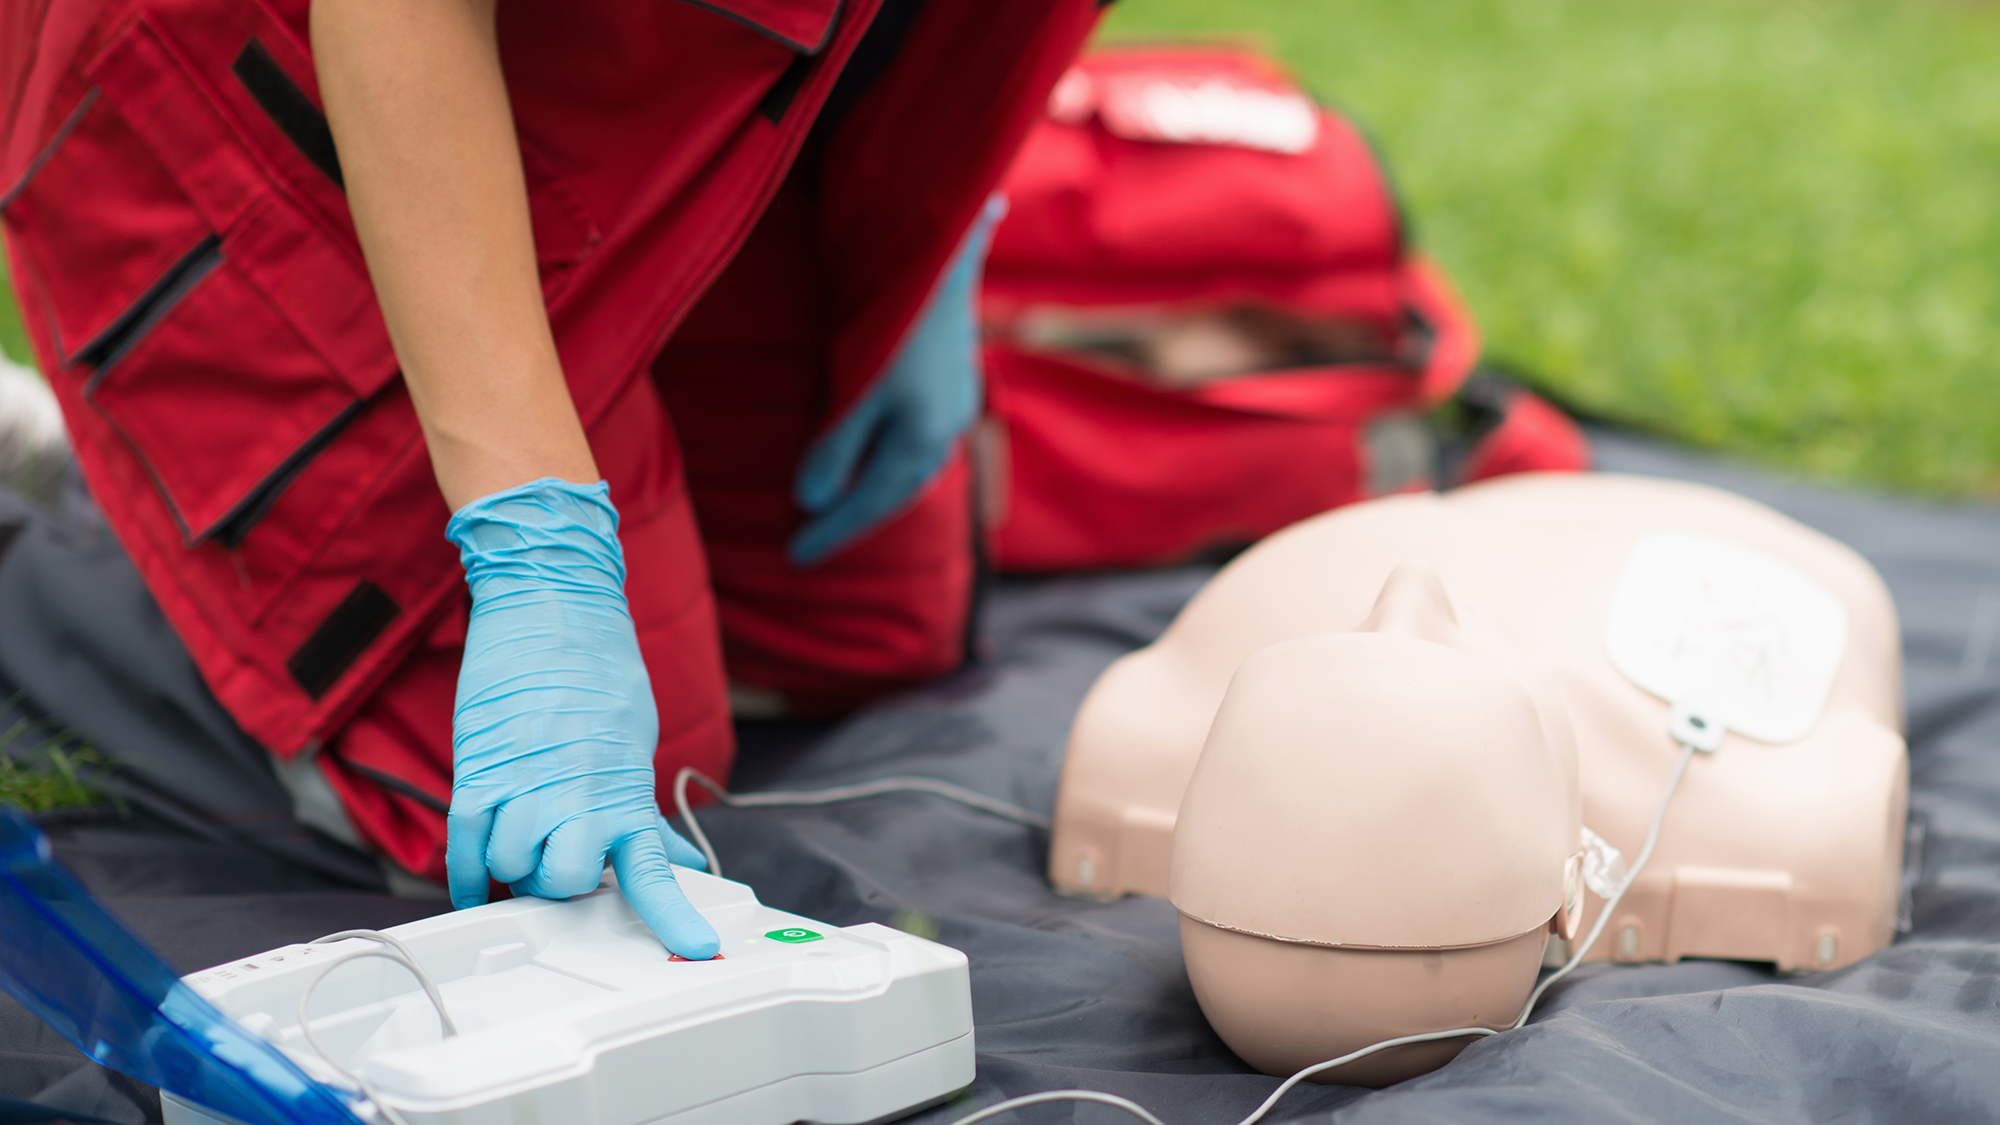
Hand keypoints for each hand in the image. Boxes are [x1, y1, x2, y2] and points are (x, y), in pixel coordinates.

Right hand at [443, 478, 719, 958]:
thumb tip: (683, 859)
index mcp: (623, 790)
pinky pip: (464, 843)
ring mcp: (523, 784)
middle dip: (559, 885)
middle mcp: (575, 794)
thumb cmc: (599, 672)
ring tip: (522, 840)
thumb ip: (643, 811)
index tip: (696, 949)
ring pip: (510, 867)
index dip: (674, 916)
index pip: (651, 871)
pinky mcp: (479, 769)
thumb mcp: (635, 744)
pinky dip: (465, 872)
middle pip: (563, 884)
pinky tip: (473, 881)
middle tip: (561, 862)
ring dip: (513, 867)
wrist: (553, 608)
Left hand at [790, 197, 1004, 565]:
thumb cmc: (894, 323)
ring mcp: (954, 404)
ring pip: (912, 467)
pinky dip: (893, 463)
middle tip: (813, 542)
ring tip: (844, 508)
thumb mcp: (856, 389)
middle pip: (897, 492)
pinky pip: (920, 443)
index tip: (795, 558)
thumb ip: (836, 447)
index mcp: (921, 440)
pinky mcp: (952, 380)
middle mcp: (945, 429)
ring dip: (878, 492)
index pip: (870, 502)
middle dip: (857, 519)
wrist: (945, 255)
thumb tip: (812, 500)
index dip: (832, 531)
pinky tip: (880, 457)